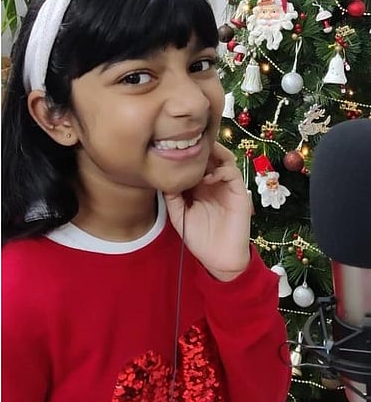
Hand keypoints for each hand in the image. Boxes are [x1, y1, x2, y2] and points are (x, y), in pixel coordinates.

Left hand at [163, 141, 251, 280]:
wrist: (217, 257)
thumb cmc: (198, 237)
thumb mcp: (178, 215)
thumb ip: (171, 197)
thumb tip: (162, 178)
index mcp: (198, 187)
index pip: (194, 163)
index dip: (185, 154)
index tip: (170, 148)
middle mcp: (213, 183)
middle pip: (210, 155)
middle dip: (199, 147)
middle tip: (185, 144)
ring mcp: (227, 186)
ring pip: (224, 158)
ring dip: (212, 153)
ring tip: (197, 157)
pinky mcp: (239, 193)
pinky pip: (232, 173)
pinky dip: (220, 170)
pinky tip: (207, 179)